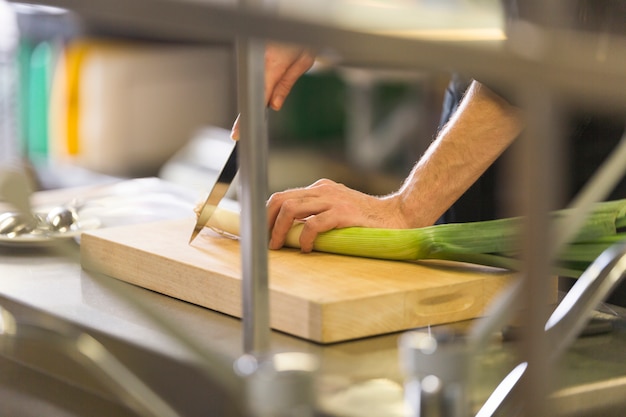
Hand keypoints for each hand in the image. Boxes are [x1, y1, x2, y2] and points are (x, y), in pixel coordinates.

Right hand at [231, 43, 314, 139]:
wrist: (303, 14)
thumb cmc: (306, 34)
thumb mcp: (303, 62)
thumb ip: (286, 85)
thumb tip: (274, 105)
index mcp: (273, 65)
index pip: (256, 98)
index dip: (245, 118)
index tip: (238, 132)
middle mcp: (260, 59)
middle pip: (253, 90)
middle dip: (256, 102)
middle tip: (255, 113)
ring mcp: (256, 54)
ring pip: (255, 79)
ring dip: (265, 84)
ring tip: (283, 69)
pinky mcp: (256, 50)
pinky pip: (257, 69)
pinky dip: (263, 74)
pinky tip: (278, 65)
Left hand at [267, 179, 408, 251]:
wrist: (398, 215)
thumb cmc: (367, 220)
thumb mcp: (337, 210)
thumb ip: (317, 214)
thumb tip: (291, 234)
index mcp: (319, 189)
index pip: (282, 197)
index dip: (267, 216)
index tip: (262, 235)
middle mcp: (323, 190)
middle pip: (280, 200)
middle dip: (266, 222)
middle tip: (267, 243)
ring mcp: (333, 200)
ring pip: (290, 209)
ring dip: (279, 231)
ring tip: (279, 247)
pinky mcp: (343, 213)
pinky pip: (313, 224)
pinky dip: (305, 238)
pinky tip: (307, 249)